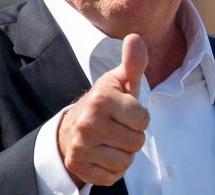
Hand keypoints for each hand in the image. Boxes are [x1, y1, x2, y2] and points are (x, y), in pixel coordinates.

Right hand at [57, 33, 149, 186]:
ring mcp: (80, 146)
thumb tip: (135, 37)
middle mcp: (87, 122)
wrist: (71, 126)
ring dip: (124, 154)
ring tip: (112, 141)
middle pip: (136, 143)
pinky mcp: (78, 166)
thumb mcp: (120, 81)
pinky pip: (111, 177)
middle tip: (119, 128)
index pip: (143, 121)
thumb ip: (133, 63)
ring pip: (125, 162)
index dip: (139, 118)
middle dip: (133, 137)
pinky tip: (103, 154)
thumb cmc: (105, 102)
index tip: (126, 112)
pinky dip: (112, 169)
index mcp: (101, 98)